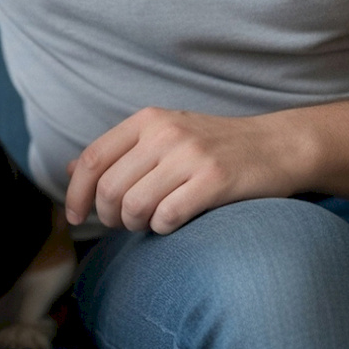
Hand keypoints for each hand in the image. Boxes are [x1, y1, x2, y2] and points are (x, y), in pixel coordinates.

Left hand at [64, 107, 307, 234]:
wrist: (279, 146)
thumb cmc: (214, 147)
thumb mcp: (162, 137)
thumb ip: (118, 153)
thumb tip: (68, 170)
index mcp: (147, 120)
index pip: (91, 160)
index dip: (75, 194)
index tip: (74, 217)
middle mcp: (165, 133)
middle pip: (108, 188)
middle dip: (106, 216)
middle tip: (121, 223)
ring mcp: (191, 156)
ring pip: (134, 205)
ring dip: (134, 224)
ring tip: (146, 223)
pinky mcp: (216, 180)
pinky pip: (167, 216)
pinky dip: (162, 228)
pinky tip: (172, 223)